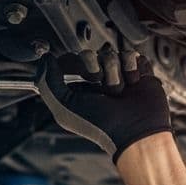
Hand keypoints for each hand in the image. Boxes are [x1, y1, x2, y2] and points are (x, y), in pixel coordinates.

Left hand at [36, 46, 172, 163]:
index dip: (71, 62)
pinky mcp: (139, 73)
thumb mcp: (64, 108)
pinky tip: (133, 82)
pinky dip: (131, 68)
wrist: (136, 131)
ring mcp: (120, 76)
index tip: (75, 71)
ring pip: (110, 53)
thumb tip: (46, 58)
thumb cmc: (100, 125)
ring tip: (120, 90)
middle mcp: (99, 83)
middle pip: (89, 54)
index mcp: (80, 90)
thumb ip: (48, 82)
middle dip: (93, 67)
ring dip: (113, 72)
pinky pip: (131, 55)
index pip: (70, 62)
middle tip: (100, 85)